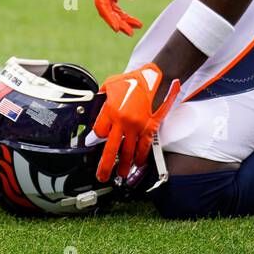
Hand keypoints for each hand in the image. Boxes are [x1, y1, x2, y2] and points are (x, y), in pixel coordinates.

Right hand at [90, 0, 144, 34]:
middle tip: (129, 32)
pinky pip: (117, 6)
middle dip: (117, 21)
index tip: (117, 27)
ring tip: (136, 27)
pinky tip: (135, 21)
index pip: (101, 3)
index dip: (109, 16)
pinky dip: (125, 13)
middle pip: (106, 9)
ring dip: (123, 19)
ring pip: (112, 9)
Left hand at [91, 64, 179, 181]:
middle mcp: (124, 121)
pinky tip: (138, 163)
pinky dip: (141, 157)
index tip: (95, 141)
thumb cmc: (135, 79)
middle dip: (105, 165)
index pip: (99, 132)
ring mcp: (138, 126)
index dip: (96, 138)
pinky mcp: (150, 127)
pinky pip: (144, 146)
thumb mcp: (112, 83)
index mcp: (111, 110)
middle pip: (111, 149)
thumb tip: (95, 103)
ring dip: (124, 165)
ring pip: (129, 151)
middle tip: (102, 176)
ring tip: (121, 174)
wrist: (158, 77)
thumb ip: (102, 96)